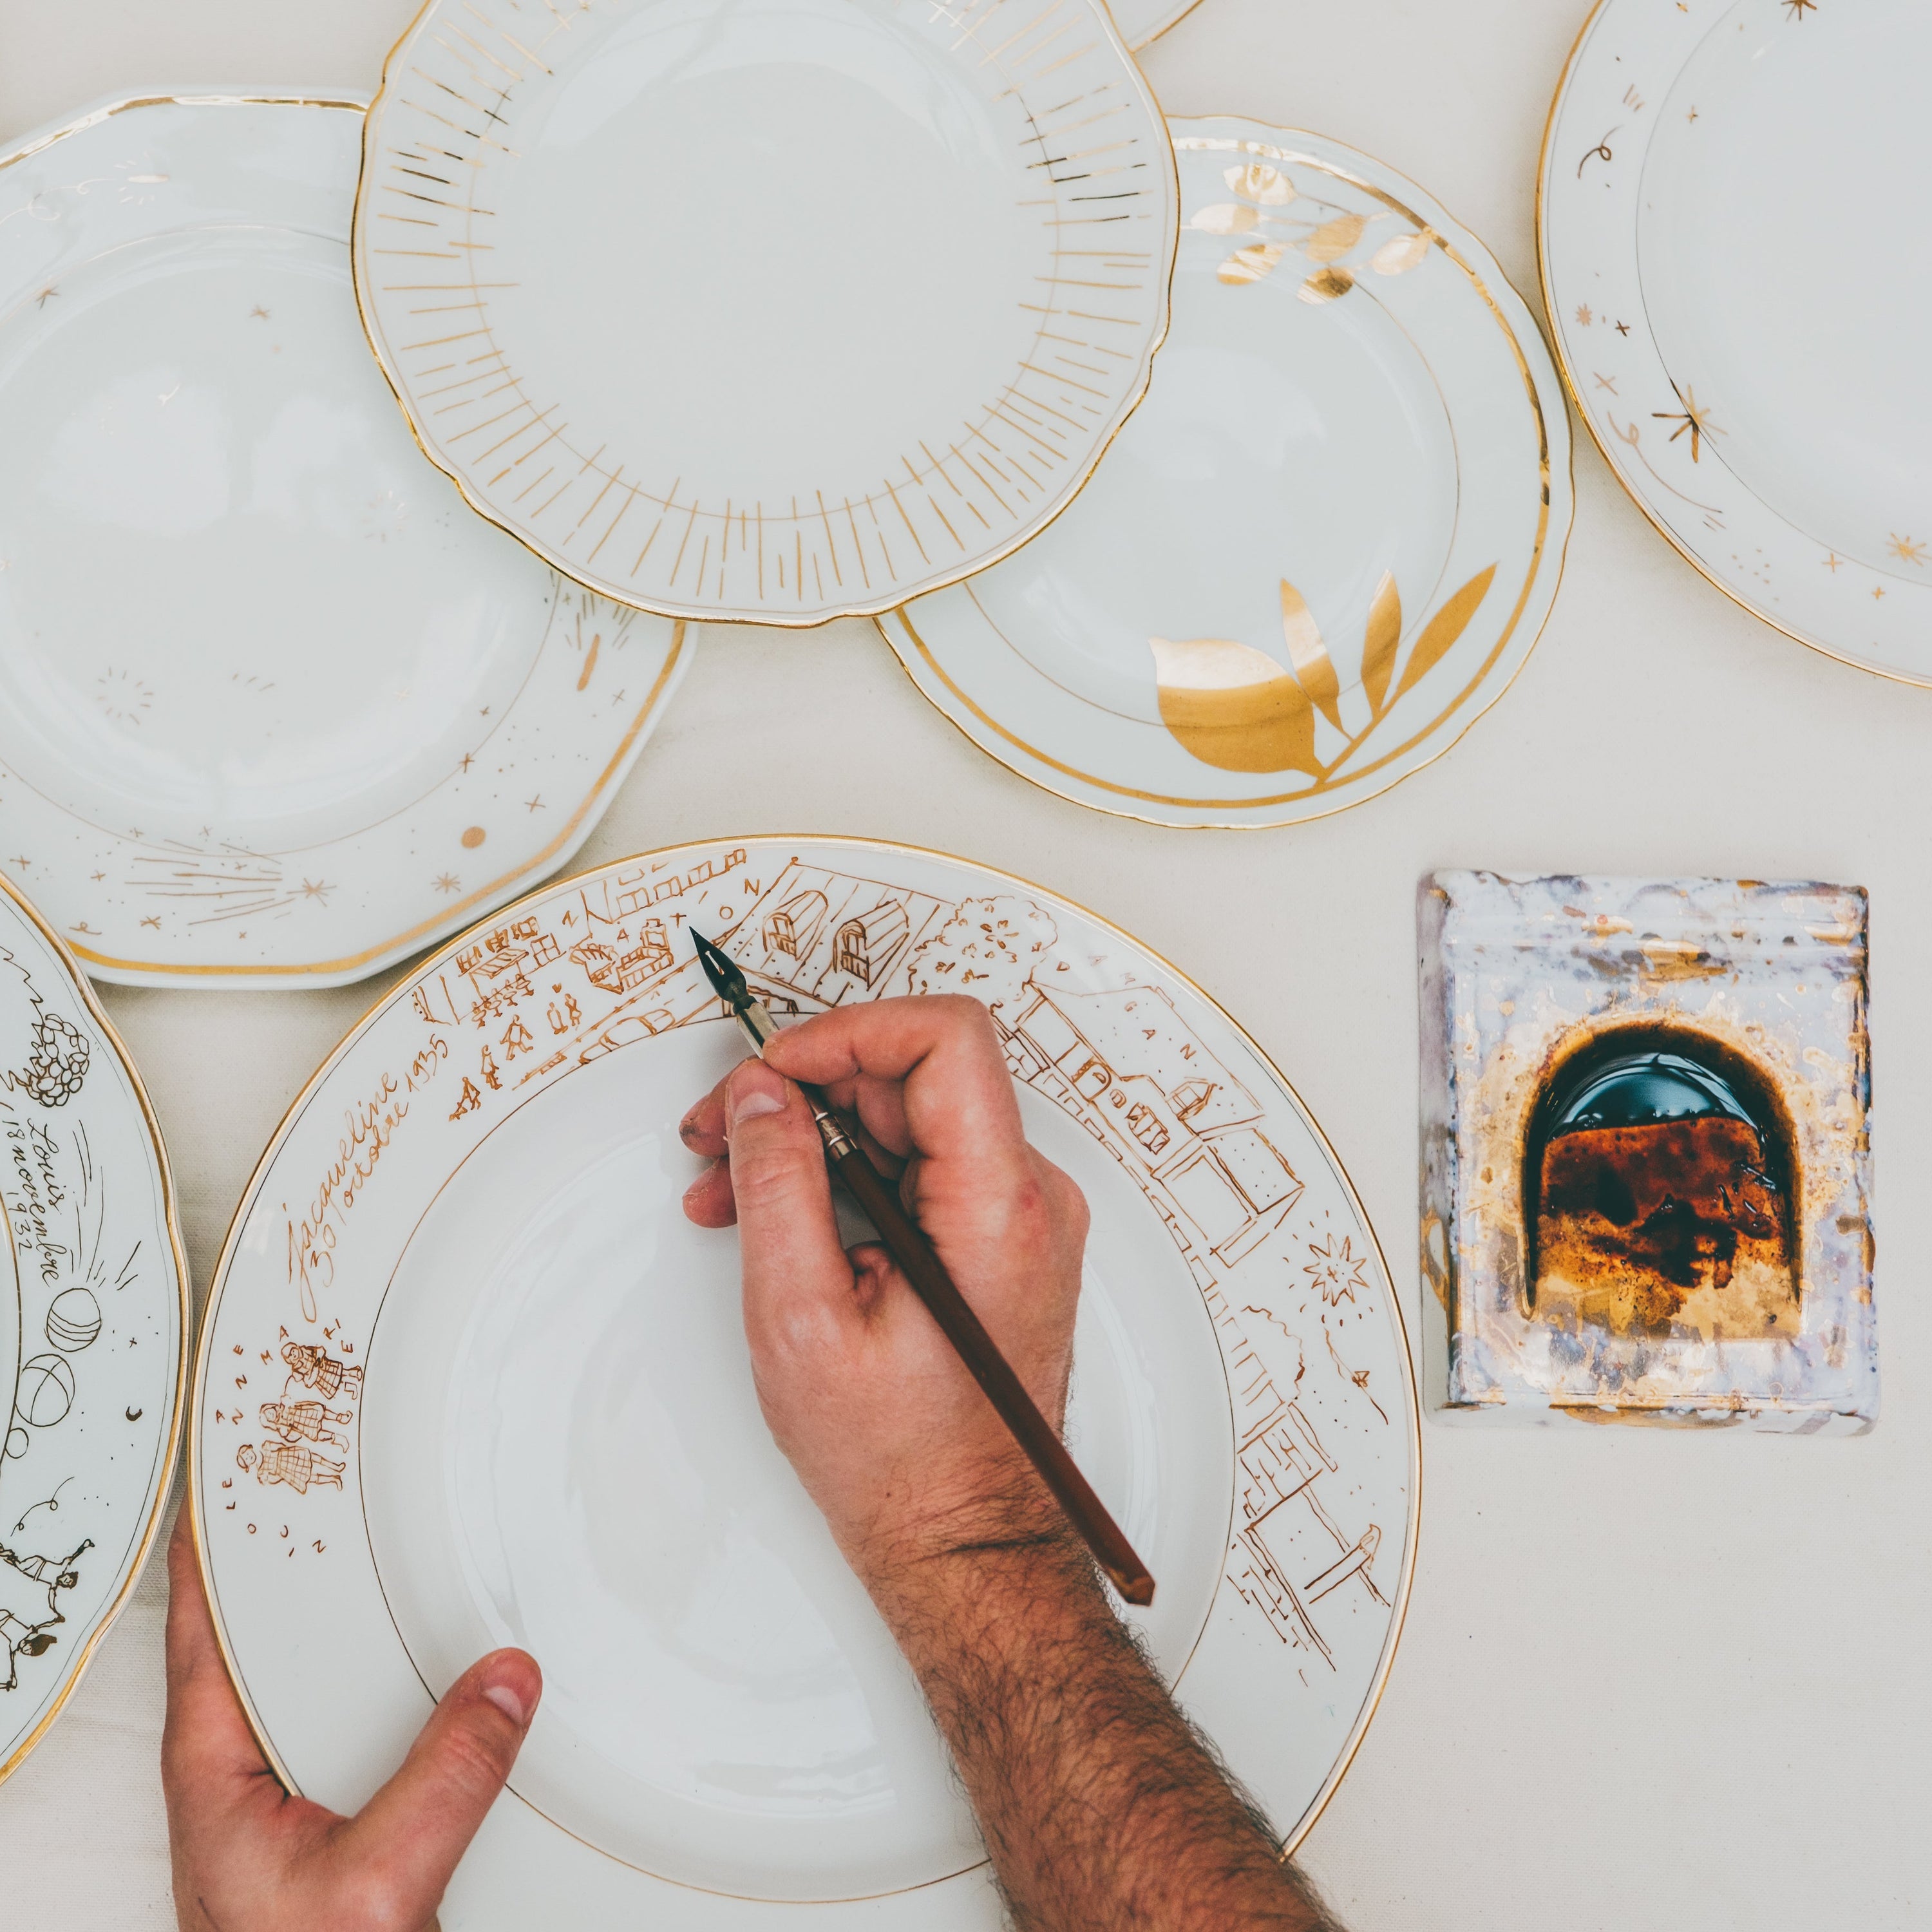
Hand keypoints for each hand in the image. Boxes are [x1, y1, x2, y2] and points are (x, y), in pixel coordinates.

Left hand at [162, 1512, 540, 1931]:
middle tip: (336, 1472)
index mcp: (217, 1767)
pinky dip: (395, 1667)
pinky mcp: (337, 1816)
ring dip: (355, 1614)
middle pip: (266, 1633)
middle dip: (301, 1554)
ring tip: (398, 1541)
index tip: (235, 1461)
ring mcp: (290, 1793)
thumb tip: (504, 1684)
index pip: (203, 1621)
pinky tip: (438, 1649)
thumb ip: (445, 1780)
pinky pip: (365, 1714)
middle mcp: (245, 1769)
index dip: (213, 1536)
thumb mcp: (377, 1884)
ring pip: (319, 1674)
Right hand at [679, 994, 1088, 1590]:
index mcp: (999, 1206)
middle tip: (721, 1130)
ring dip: (812, 1135)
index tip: (771, 1069)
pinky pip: (917, 1165)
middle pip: (914, 1072)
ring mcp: (1017, 1216)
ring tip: (730, 1186)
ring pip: (906, 1117)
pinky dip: (843, 1174)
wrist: (963, 1537)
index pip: (944, 1038)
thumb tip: (762, 1095)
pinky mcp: (995, 1237)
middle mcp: (1028, 1197)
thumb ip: (779, 1186)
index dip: (845, 1032)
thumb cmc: (902, 1461)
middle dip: (805, 1086)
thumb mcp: (803, 1319)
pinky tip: (778, 1213)